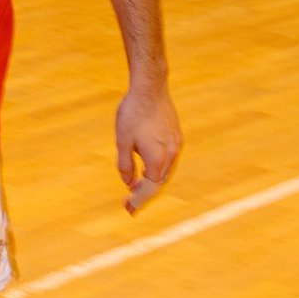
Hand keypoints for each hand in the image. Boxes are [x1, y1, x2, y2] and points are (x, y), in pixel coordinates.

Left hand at [116, 83, 181, 213]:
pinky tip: (147, 164)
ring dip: (151, 180)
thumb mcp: (122, 140)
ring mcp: (176, 145)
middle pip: (158, 182)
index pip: (149, 188)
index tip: (128, 209)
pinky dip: (157, 166)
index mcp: (157, 159)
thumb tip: (127, 183)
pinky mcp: (176, 135)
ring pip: (165, 170)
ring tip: (137, 185)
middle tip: (130, 201)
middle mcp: (171, 155)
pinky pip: (168, 158)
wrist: (150, 88)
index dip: (138, 199)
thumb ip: (125, 164)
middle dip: (144, 192)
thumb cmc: (132, 113)